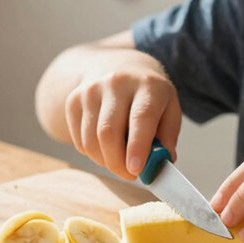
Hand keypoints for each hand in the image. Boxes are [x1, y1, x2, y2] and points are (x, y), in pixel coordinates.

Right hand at [65, 68, 181, 179]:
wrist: (119, 67)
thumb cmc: (149, 97)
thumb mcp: (169, 110)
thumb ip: (167, 138)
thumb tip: (158, 165)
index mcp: (148, 85)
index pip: (141, 117)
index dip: (137, 146)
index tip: (136, 170)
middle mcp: (117, 83)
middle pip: (109, 132)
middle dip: (117, 163)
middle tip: (129, 175)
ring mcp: (91, 90)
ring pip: (91, 140)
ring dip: (105, 161)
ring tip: (119, 161)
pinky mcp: (74, 100)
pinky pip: (79, 140)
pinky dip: (92, 153)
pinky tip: (105, 147)